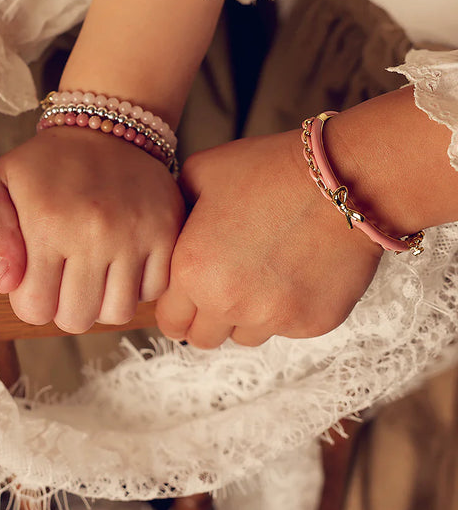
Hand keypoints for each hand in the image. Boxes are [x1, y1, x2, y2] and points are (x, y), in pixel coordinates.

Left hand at [0, 126, 183, 332]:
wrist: (105, 128)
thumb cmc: (45, 165)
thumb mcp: (0, 184)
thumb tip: (6, 285)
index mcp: (48, 223)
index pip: (36, 309)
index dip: (31, 302)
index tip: (35, 280)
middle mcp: (94, 233)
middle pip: (77, 318)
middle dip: (63, 306)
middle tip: (63, 278)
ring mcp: (135, 235)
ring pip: (117, 313)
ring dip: (101, 301)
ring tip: (91, 273)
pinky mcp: (167, 232)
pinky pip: (153, 291)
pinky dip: (136, 286)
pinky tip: (121, 262)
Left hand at [156, 130, 384, 348]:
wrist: (342, 180)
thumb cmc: (267, 171)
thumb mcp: (199, 174)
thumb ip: (175, 213)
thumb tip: (167, 233)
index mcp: (191, 271)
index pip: (169, 320)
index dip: (175, 307)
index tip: (186, 295)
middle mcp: (227, 303)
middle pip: (203, 338)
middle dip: (206, 317)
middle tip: (221, 287)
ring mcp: (272, 318)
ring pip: (244, 336)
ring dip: (245, 316)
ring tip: (259, 274)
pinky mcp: (312, 323)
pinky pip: (286, 329)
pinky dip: (284, 309)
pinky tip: (293, 271)